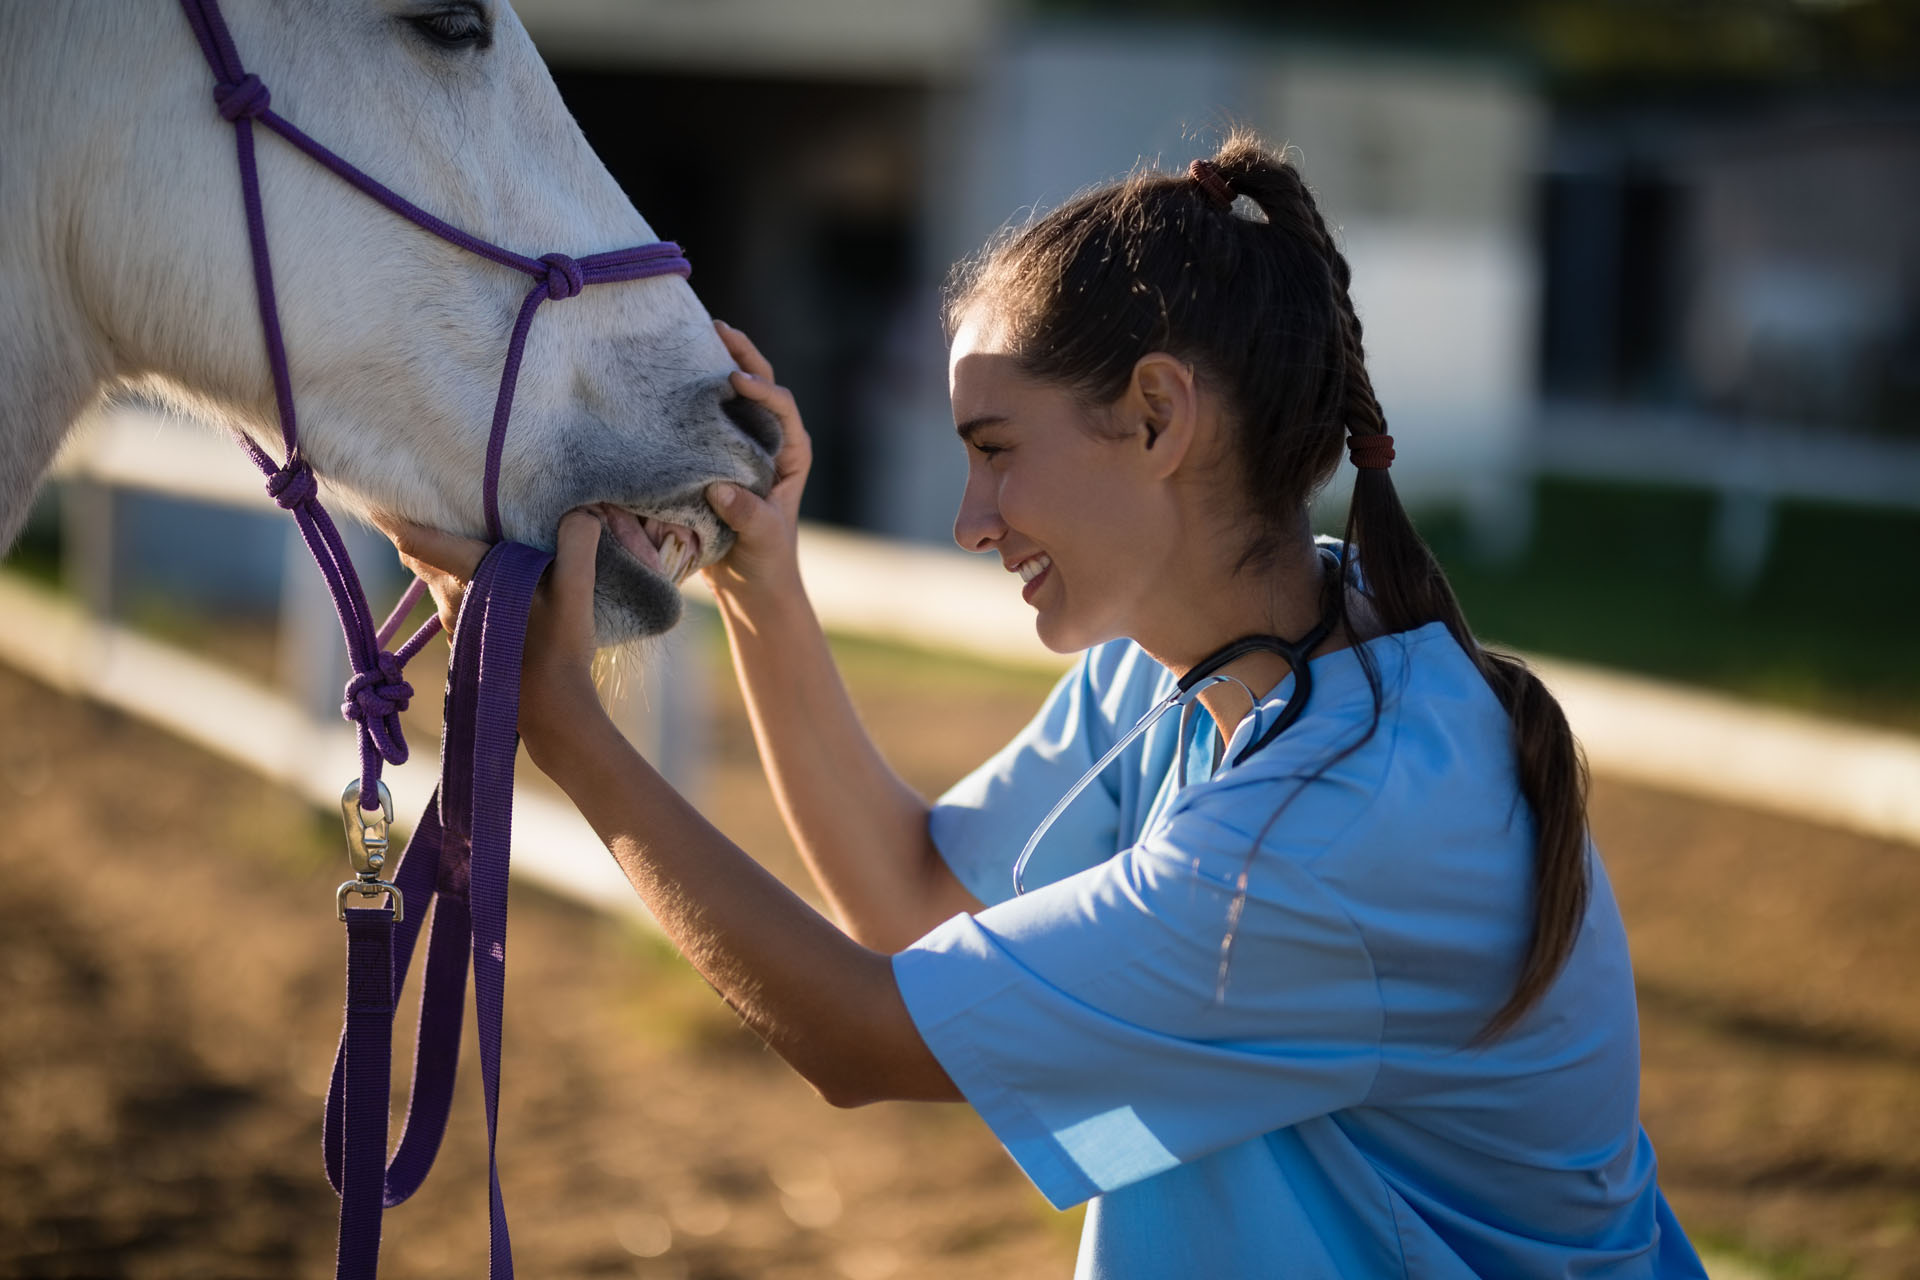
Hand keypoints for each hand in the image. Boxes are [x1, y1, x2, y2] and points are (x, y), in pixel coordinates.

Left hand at [373, 509, 606, 748]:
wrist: (551, 712)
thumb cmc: (558, 648)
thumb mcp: (576, 588)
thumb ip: (577, 541)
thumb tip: (581, 512)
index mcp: (469, 575)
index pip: (415, 540)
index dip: (393, 516)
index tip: (377, 497)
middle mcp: (450, 598)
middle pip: (420, 557)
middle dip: (420, 531)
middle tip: (435, 507)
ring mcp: (455, 623)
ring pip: (435, 581)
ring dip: (443, 560)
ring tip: (468, 541)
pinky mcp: (466, 642)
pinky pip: (451, 601)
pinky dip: (460, 585)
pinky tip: (490, 584)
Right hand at [704, 321, 811, 601]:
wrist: (748, 583)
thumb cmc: (766, 560)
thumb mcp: (762, 538)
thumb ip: (748, 516)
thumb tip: (721, 489)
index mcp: (791, 453)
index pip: (783, 408)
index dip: (763, 390)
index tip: (735, 379)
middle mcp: (770, 442)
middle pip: (760, 387)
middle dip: (742, 355)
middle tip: (715, 327)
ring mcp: (743, 446)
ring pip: (732, 397)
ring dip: (716, 365)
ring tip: (690, 337)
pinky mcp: (718, 456)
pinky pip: (706, 418)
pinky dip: (692, 395)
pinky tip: (667, 378)